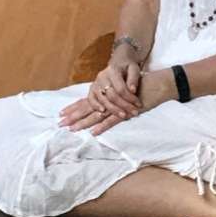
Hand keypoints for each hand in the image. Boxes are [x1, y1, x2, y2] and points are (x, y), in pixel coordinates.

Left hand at [57, 68, 175, 134]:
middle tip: (60, 123)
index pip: (86, 101)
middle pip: (87, 108)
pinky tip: (94, 132)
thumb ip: (112, 97)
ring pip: (96, 115)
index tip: (61, 114)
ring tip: (72, 129)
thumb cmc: (140, 88)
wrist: (155, 84)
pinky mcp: (126, 111)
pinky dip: (103, 126)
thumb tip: (101, 105)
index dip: (74, 107)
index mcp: (106, 93)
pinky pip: (112, 120)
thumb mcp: (122, 93)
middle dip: (73, 116)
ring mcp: (116, 105)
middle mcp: (108, 97)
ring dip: (84, 122)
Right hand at [90, 61, 142, 119]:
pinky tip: (103, 112)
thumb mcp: (134, 68)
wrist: (118, 62)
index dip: (130, 98)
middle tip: (134, 112)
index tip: (139, 104)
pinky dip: (95, 106)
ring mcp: (96, 83)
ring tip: (124, 115)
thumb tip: (132, 90)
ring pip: (103, 99)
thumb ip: (134, 78)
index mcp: (113, 70)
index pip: (121, 88)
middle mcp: (102, 76)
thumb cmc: (127, 66)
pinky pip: (91, 99)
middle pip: (111, 96)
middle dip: (124, 106)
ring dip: (113, 110)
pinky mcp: (92, 89)